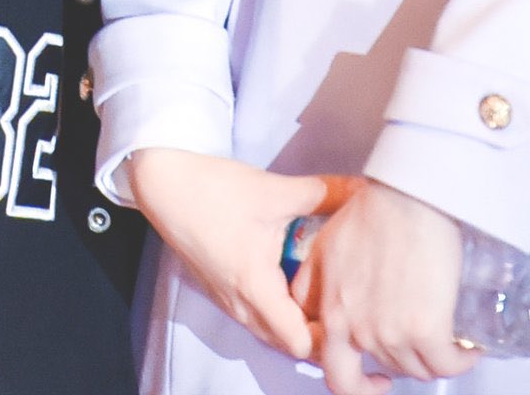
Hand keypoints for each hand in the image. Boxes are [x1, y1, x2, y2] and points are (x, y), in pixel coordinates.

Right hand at [127, 148, 359, 360]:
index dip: (331, 335)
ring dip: (300, 324)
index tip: (352, 312)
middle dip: (322, 334)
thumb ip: (324, 192)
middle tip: (350, 308)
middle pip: (289, 345)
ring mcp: (228, 302)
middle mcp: (240, 305)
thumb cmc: (214, 190)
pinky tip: (297, 284)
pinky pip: (259, 319)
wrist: (165, 184)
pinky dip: (281, 313)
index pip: (300, 342)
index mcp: (254, 287)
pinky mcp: (222, 292)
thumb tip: (364, 189)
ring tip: (328, 297)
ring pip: (273, 333)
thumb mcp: (274, 190)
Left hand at [290, 180, 477, 391]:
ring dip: (433, 360)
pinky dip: (460, 362)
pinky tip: (468, 350)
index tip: (375, 375)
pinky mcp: (425, 330)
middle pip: (383, 369)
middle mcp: (355, 329)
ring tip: (447, 341)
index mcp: (331, 311)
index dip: (357, 381)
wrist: (408, 194)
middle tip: (416, 359)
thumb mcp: (325, 245)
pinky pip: (446, 365)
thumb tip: (314, 302)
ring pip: (416, 369)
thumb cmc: (373, 208)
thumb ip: (314, 281)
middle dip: (402, 368)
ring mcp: (390, 333)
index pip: (336, 374)